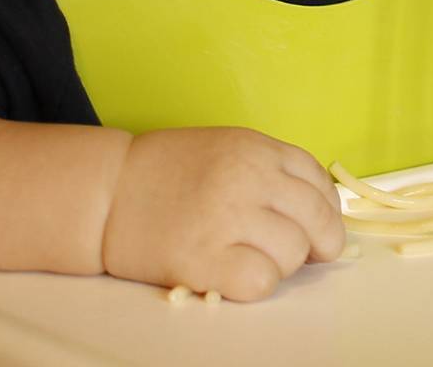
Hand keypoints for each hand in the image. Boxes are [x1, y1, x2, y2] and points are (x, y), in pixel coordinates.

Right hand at [101, 127, 344, 301]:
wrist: (106, 193)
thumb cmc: (165, 174)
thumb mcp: (227, 150)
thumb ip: (270, 171)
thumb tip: (318, 214)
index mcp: (257, 148)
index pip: (319, 183)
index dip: (326, 211)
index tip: (317, 226)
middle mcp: (249, 177)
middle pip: (318, 219)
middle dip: (320, 243)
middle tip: (304, 255)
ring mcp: (228, 216)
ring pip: (294, 252)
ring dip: (281, 264)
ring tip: (250, 257)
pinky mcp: (205, 257)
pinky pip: (261, 280)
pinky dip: (257, 283)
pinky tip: (235, 274)